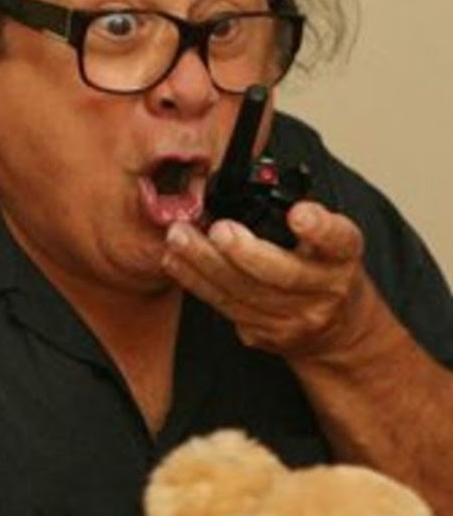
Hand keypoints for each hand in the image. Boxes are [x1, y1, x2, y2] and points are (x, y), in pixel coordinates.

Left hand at [162, 200, 379, 358]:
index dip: (319, 228)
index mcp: (342, 256)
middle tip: (216, 229)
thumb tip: (245, 180)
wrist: (338, 330)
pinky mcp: (266, 335)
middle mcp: (325, 290)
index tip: (299, 213)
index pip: (338, 239)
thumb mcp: (326, 239)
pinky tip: (174, 260)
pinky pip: (224, 305)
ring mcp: (295, 318)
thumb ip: (297, 213)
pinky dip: (195, 280)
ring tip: (179, 237)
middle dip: (244, 251)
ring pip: (243, 292)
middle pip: (283, 273)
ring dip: (203, 263)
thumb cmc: (322, 268)